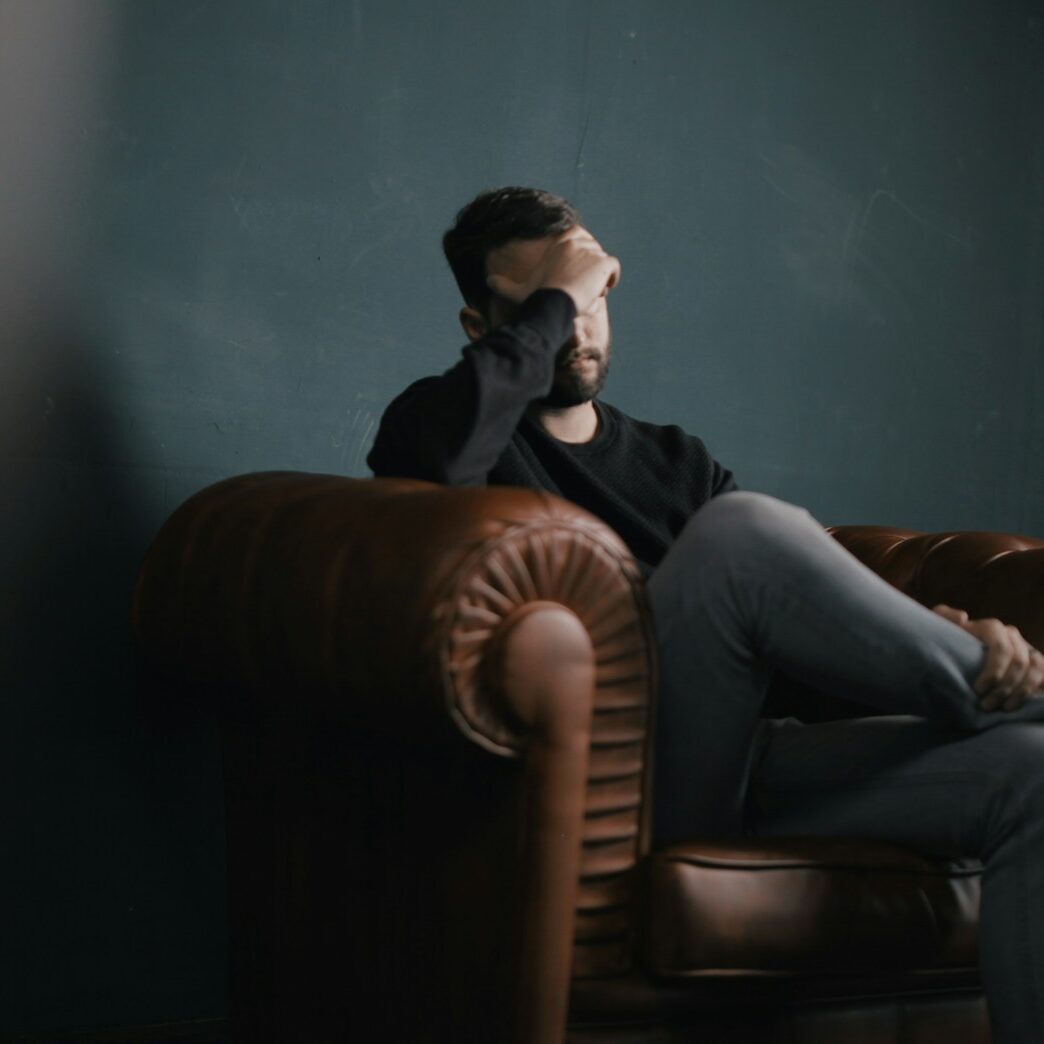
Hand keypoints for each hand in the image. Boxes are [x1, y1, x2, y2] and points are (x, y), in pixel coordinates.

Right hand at [486, 227, 620, 314]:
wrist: (552, 303)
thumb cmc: (536, 297)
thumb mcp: (518, 290)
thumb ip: (503, 284)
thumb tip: (487, 281)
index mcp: (560, 241)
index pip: (580, 240)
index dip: (579, 258)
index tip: (575, 275)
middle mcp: (576, 240)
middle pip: (593, 252)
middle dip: (590, 269)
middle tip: (579, 289)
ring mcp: (591, 250)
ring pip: (602, 263)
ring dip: (598, 278)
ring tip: (586, 294)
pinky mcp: (603, 262)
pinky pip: (614, 269)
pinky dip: (610, 280)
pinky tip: (599, 291)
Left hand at [933, 604, 1043, 710]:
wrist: (955, 653)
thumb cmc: (946, 642)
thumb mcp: (940, 628)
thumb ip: (946, 617)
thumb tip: (964, 617)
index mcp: (991, 628)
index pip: (1002, 646)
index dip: (994, 670)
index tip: (978, 689)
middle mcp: (1012, 636)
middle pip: (1018, 662)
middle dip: (1004, 687)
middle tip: (986, 706)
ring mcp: (1026, 649)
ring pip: (1034, 668)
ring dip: (1021, 691)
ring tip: (1003, 709)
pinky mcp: (1034, 664)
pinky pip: (1043, 674)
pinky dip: (1036, 689)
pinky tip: (1021, 704)